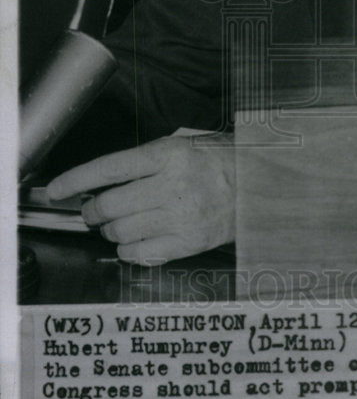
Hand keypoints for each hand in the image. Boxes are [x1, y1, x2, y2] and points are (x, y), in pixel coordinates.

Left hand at [46, 134, 234, 263]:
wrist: (259, 186)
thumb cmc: (219, 162)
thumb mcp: (183, 145)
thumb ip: (146, 161)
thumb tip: (103, 182)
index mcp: (169, 154)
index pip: (109, 168)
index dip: (76, 180)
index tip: (56, 190)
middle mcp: (173, 185)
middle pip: (110, 204)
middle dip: (93, 211)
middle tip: (93, 211)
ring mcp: (181, 216)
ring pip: (120, 231)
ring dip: (110, 230)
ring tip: (117, 225)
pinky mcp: (188, 241)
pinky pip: (140, 253)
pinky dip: (127, 249)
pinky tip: (133, 241)